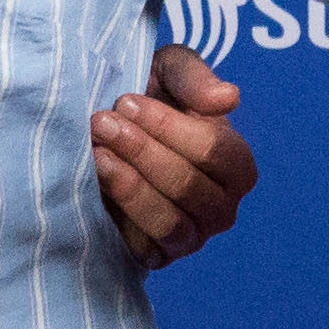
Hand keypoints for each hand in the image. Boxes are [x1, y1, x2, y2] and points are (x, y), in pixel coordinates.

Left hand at [93, 42, 255, 269]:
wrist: (102, 131)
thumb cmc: (144, 98)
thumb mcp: (166, 72)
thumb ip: (194, 79)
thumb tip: (229, 98)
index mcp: (235, 165)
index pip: (214, 151)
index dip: (168, 126)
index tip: (126, 102)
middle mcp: (221, 207)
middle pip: (190, 186)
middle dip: (141, 151)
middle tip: (101, 123)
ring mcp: (190, 236)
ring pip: (170, 222)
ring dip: (129, 186)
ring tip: (96, 154)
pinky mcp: (155, 255)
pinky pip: (144, 247)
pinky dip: (118, 216)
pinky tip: (93, 185)